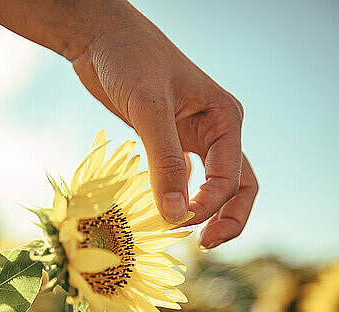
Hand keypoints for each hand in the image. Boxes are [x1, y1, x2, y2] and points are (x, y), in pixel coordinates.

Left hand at [71, 2, 257, 248]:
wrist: (100, 37)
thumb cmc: (129, 59)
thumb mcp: (149, 108)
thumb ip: (164, 160)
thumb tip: (174, 215)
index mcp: (225, 117)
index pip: (232, 176)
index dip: (210, 205)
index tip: (179, 221)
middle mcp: (215, 129)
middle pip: (237, 185)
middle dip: (226, 217)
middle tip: (204, 246)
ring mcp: (192, 136)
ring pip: (211, 184)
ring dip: (202, 211)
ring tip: (179, 233)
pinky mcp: (168, 140)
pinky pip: (181, 176)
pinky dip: (175, 196)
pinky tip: (157, 208)